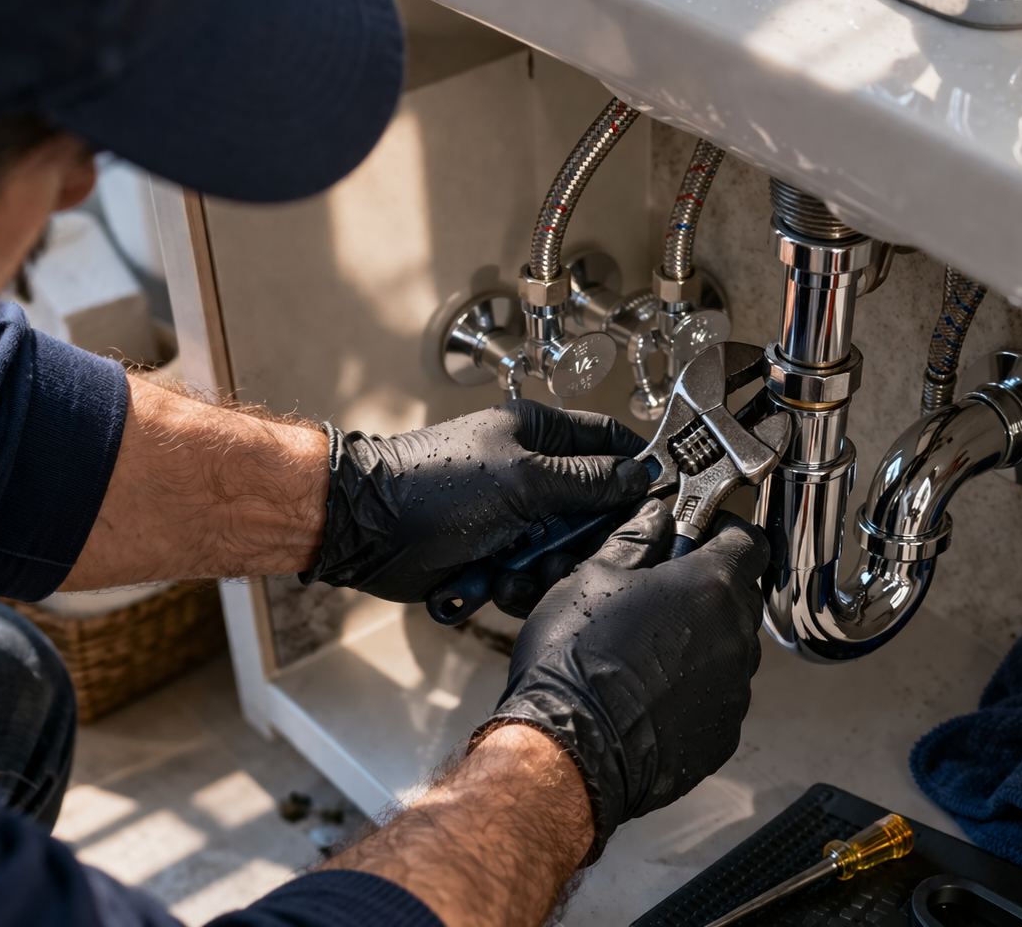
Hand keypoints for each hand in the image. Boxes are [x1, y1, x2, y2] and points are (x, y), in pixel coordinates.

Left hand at [301, 400, 650, 603]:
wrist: (366, 529)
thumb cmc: (434, 487)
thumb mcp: (523, 480)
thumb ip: (586, 482)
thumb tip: (639, 475)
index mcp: (539, 435)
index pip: (607, 443)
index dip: (633, 471)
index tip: (655, 503)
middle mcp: (530, 474)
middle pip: (592, 511)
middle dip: (581, 539)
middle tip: (564, 551)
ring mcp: (511, 518)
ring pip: (561, 552)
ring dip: (543, 569)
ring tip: (514, 569)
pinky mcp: (493, 555)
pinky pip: (526, 578)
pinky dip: (512, 586)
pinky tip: (491, 583)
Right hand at [484, 500, 768, 862]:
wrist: (571, 748)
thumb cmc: (577, 659)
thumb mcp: (592, 576)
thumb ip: (634, 540)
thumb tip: (653, 519)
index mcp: (711, 587)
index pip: (750, 542)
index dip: (724, 534)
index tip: (699, 537)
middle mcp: (736, 638)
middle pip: (740, 596)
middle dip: (707, 589)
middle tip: (660, 593)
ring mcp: (735, 691)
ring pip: (730, 650)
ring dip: (700, 642)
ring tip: (647, 651)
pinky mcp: (722, 734)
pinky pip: (718, 699)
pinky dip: (694, 691)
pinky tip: (649, 694)